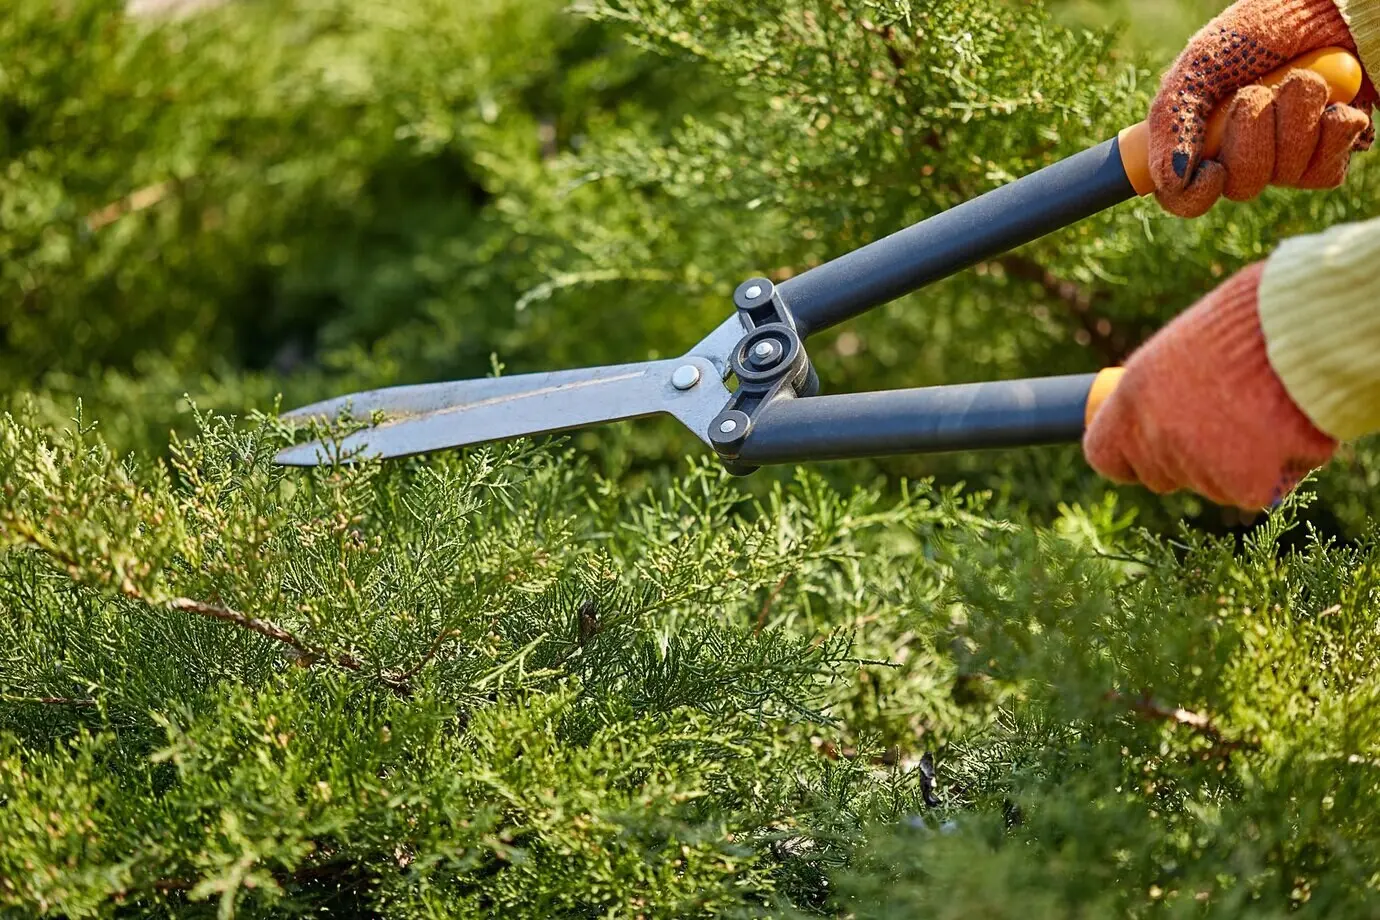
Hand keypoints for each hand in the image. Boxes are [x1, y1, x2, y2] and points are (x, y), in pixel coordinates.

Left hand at [1083, 263, 1337, 510]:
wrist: (1301, 326)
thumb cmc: (1250, 323)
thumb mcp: (1184, 347)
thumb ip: (1164, 390)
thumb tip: (1162, 413)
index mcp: (1132, 397)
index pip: (1105, 456)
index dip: (1130, 456)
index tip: (1149, 447)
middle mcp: (1155, 435)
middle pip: (1161, 476)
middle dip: (1190, 459)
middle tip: (1228, 418)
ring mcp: (1195, 462)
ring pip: (1211, 486)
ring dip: (1238, 462)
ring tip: (1265, 410)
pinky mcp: (1241, 482)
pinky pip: (1255, 492)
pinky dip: (1276, 470)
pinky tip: (1286, 431)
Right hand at [1151, 0, 1375, 216]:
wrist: (1326, 6)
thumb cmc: (1256, 29)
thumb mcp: (1200, 65)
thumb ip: (1172, 120)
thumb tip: (1170, 179)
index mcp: (1202, 141)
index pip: (1186, 199)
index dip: (1196, 195)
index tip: (1212, 169)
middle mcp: (1243, 156)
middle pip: (1241, 187)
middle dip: (1251, 135)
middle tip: (1256, 92)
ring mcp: (1288, 157)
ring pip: (1285, 175)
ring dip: (1294, 119)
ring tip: (1299, 81)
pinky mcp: (1331, 152)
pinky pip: (1325, 171)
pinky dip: (1330, 130)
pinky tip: (1331, 103)